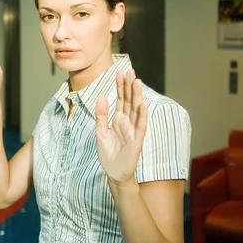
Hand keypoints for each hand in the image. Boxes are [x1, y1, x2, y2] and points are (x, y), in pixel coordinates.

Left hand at [95, 69, 147, 187]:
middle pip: (129, 100)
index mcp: (118, 119)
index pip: (120, 99)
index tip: (119, 72)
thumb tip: (102, 97)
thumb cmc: (108, 153)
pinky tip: (143, 104)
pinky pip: (141, 125)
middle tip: (130, 70)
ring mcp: (133, 130)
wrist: (113, 172)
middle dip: (129, 86)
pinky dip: (142, 115)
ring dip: (137, 96)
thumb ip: (101, 115)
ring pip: (137, 109)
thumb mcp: (100, 131)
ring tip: (137, 81)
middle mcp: (127, 122)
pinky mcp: (137, 140)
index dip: (120, 86)